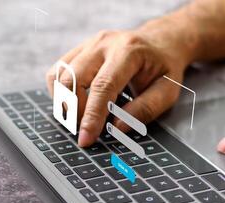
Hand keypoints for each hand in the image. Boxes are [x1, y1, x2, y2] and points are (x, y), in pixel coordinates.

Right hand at [46, 26, 191, 146]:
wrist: (160, 41)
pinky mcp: (79, 49)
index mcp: (129, 51)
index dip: (91, 116)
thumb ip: (145, 109)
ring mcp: (88, 44)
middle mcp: (104, 43)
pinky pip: (56, 71)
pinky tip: (74, 103)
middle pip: (73, 79)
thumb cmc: (163, 68)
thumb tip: (117, 127)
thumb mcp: (167, 90)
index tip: (85, 138)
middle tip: (84, 129)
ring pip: (59, 75)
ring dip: (64, 103)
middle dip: (74, 111)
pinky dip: (59, 92)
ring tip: (79, 117)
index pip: (103, 86)